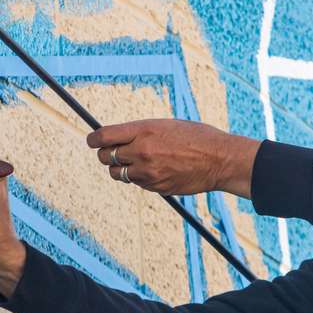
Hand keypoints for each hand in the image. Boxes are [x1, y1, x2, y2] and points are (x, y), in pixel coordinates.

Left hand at [87, 119, 259, 197]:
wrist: (219, 159)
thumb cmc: (196, 137)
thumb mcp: (165, 126)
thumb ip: (140, 132)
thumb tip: (117, 138)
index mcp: (144, 130)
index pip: (104, 136)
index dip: (94, 140)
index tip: (93, 141)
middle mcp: (142, 151)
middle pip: (106, 157)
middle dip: (106, 155)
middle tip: (112, 153)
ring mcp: (148, 172)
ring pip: (118, 174)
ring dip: (121, 169)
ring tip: (136, 162)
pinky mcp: (156, 187)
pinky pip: (137, 183)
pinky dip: (140, 178)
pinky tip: (156, 170)